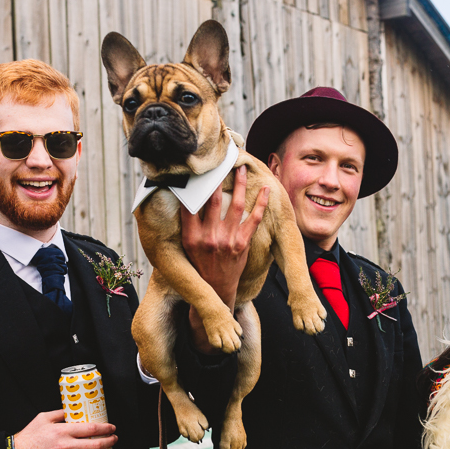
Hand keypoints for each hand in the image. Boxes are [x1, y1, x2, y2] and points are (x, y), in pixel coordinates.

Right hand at [12, 410, 117, 448]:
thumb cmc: (28, 436)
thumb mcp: (43, 418)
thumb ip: (60, 413)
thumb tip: (74, 409)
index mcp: (62, 431)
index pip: (91, 429)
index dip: (106, 429)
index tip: (112, 428)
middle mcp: (65, 447)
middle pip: (96, 446)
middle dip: (110, 442)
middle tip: (114, 440)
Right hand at [180, 165, 267, 351]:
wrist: (216, 289)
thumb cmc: (199, 264)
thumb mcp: (186, 245)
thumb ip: (187, 223)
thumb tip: (184, 196)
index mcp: (190, 236)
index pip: (190, 203)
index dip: (193, 184)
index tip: (196, 166)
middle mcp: (208, 237)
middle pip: (214, 199)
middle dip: (219, 177)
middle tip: (223, 159)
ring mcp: (227, 240)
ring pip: (236, 205)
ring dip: (241, 184)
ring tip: (243, 168)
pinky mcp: (243, 244)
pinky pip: (254, 219)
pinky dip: (261, 203)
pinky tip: (266, 189)